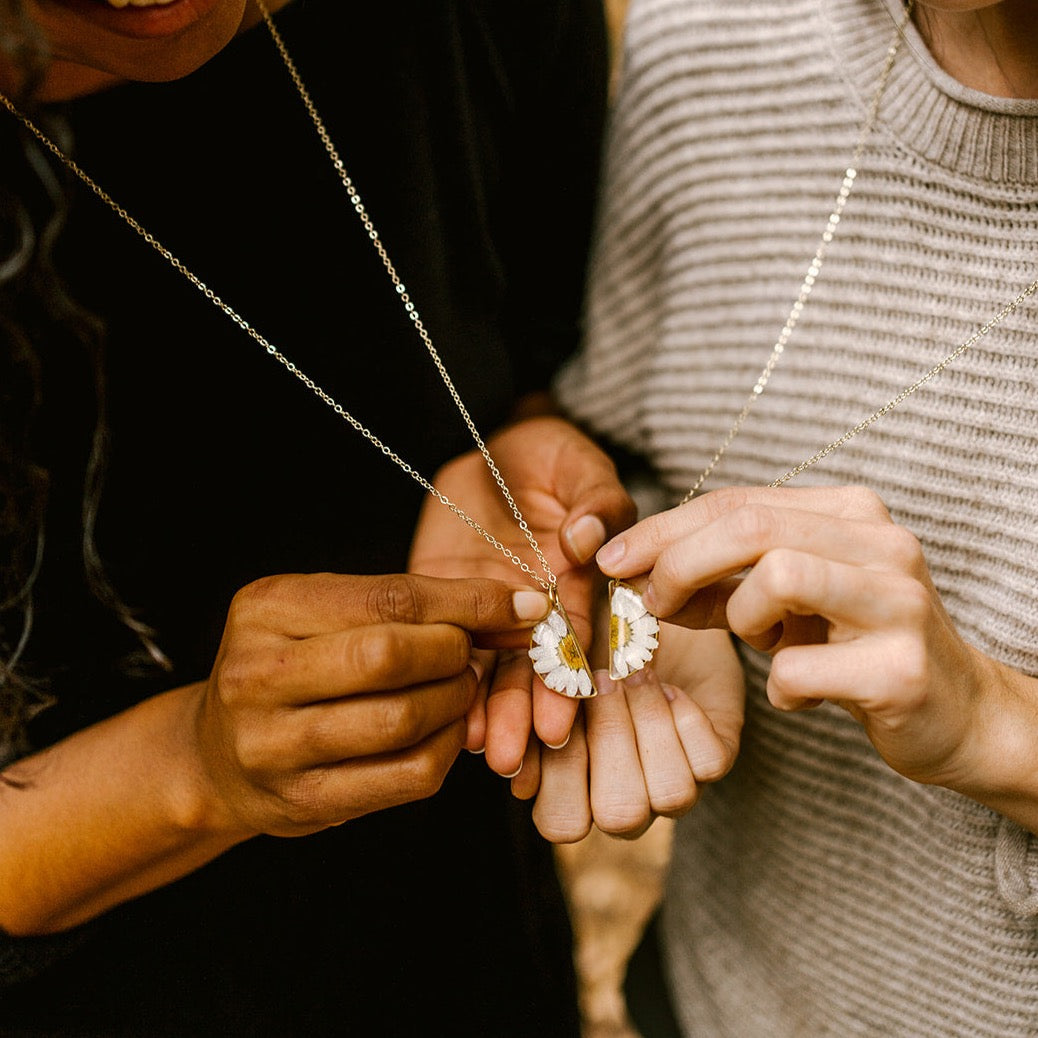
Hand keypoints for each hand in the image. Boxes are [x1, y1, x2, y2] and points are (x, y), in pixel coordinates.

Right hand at [192, 572, 551, 838]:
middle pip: (391, 655)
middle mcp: (258, 675)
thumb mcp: (322, 614)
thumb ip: (403, 604)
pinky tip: (446, 731)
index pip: (388, 597)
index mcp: (266, 609)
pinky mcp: (304, 802)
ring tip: (460, 689)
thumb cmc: (289, 667)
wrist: (216, 755)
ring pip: (403, 719)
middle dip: (456, 652)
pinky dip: (447, 748)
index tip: (523, 604)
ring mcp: (274, 746)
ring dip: (456, 701)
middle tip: (474, 653)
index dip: (469, 601)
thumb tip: (516, 606)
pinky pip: (407, 775)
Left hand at [409, 415, 635, 774]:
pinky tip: (447, 720)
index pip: (575, 638)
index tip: (562, 716)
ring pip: (491, 670)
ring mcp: (488, 612)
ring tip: (482, 749)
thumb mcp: (580, 466)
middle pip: (533, 669)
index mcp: (577, 585)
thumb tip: (585, 536)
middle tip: (515, 754)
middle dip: (525, 712)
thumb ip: (596, 500)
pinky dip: (447, 683)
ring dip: (489, 713)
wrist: (494, 448)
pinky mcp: (444, 603)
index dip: (568, 678)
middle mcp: (535, 611)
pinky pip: (446, 648)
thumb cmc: (550, 456)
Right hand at [526, 636, 741, 842]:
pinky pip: (709, 762)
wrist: (638, 609)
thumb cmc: (575, 639)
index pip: (561, 821)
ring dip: (650, 722)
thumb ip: (519, 709)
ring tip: (636, 672)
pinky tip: (669, 687)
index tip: (561, 711)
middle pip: (620, 816)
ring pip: (671, 793)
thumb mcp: (538, 664)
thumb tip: (519, 778)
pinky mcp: (713, 754)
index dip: (561, 774)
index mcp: (571, 788)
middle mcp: (624, 797)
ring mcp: (671, 781)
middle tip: (604, 679)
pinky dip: (688, 717)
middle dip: (611, 740)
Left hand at [596, 485, 1030, 798]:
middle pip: (750, 527)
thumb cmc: (854, 647)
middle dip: (678, 563)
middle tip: (652, 604)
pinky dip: (781, 688)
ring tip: (759, 642)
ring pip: (777, 576)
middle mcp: (880, 542)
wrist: (956, 713)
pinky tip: (800, 694)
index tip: (611, 558)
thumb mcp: (784, 601)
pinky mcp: (902, 668)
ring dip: (740, 617)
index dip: (663, 528)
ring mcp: (897, 601)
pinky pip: (799, 670)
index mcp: (849, 513)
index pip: (737, 502)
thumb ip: (719, 578)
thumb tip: (636, 573)